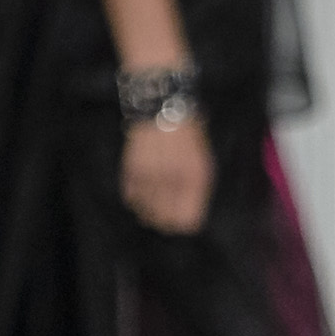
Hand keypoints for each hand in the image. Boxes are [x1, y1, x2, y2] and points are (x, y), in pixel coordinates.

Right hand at [121, 117, 213, 233]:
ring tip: (152, 199)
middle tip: (163, 215)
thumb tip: (187, 218)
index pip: (187, 221)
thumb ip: (196, 191)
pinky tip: (142, 188)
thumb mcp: (203, 163)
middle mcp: (173, 182)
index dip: (184, 224)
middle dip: (164, 221)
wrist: (164, 110)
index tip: (180, 221)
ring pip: (145, 212)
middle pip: (164, 222)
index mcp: (195, 180)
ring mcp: (151, 177)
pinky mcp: (132, 171)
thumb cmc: (189, 138)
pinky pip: (130, 198)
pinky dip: (135, 198)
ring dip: (148, 210)